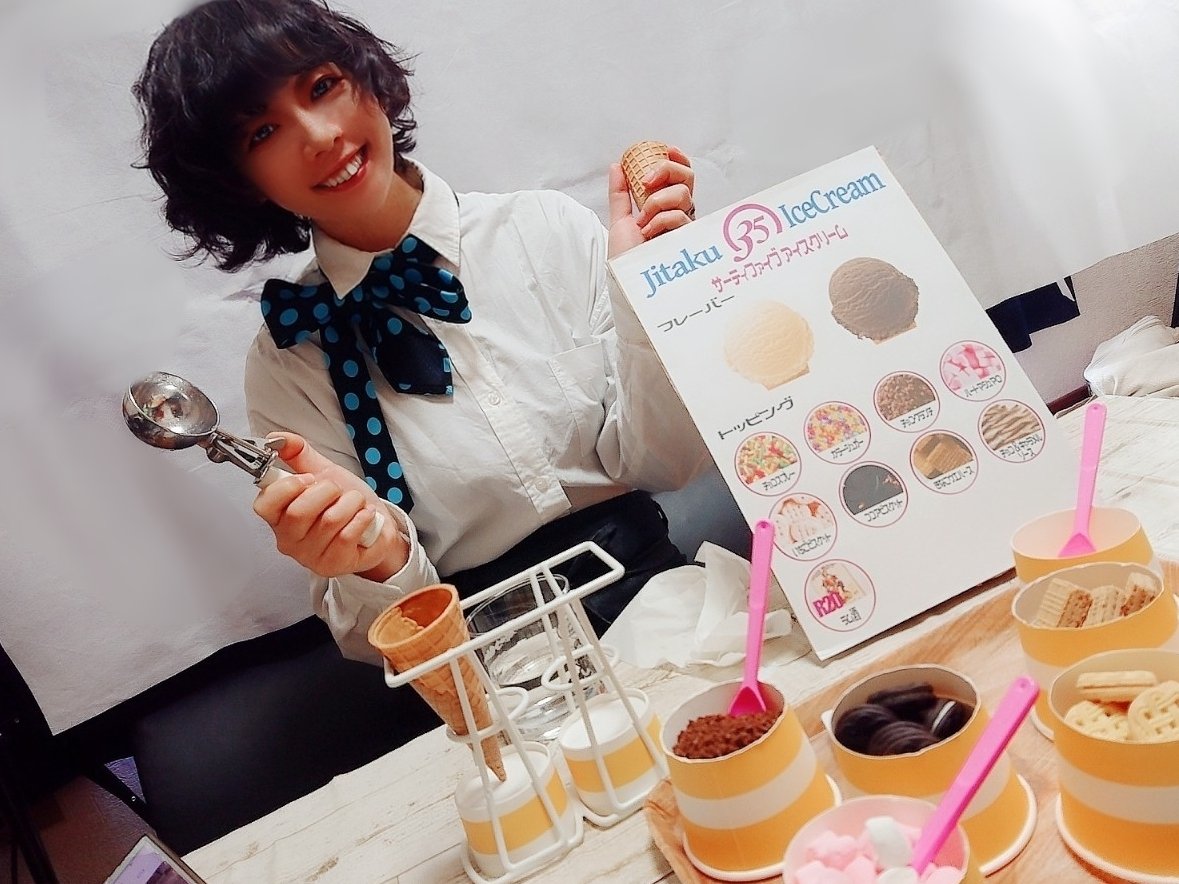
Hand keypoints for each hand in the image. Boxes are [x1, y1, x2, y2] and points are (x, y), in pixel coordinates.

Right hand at [252, 433, 408, 580]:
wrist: (376, 527)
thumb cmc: (346, 503)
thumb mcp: (323, 473)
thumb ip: (298, 454)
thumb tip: (276, 439)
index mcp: (278, 516)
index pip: (265, 504)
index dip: (289, 487)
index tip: (309, 479)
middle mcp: (288, 539)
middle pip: (300, 511)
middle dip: (328, 491)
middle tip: (337, 492)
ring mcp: (309, 555)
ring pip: (329, 520)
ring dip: (351, 503)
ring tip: (354, 505)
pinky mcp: (333, 565)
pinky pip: (348, 534)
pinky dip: (362, 518)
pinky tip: (364, 517)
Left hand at [607, 145, 694, 257]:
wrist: (627, 280)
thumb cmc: (627, 257)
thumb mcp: (619, 220)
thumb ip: (620, 193)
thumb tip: (617, 166)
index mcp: (667, 207)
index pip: (681, 176)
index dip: (677, 159)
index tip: (665, 149)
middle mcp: (680, 214)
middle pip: (687, 178)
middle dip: (667, 170)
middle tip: (646, 181)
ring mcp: (685, 227)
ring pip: (683, 194)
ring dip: (657, 202)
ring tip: (643, 222)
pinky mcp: (688, 240)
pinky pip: (678, 216)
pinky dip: (659, 220)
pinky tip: (649, 234)